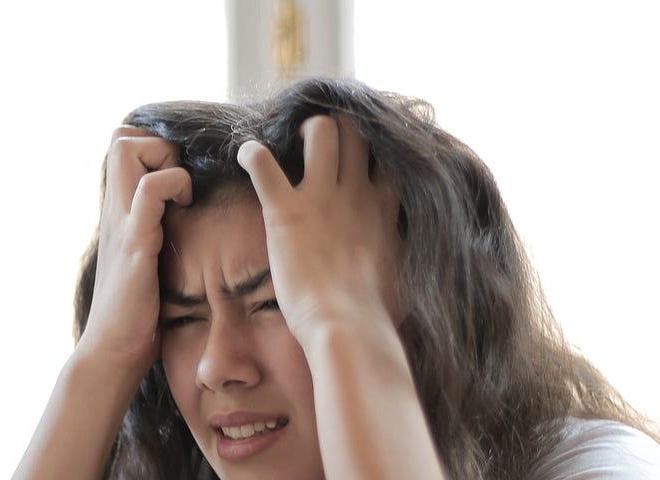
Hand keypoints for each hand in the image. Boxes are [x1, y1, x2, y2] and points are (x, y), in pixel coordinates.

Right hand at [75, 126, 193, 376]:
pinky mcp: (135, 243)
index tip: (178, 178)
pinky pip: (148, 191)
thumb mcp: (144, 261)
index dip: (153, 147)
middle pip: (121, 136)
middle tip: (180, 181)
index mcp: (118, 212)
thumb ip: (153, 235)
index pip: (122, 145)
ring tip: (182, 194)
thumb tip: (181, 224)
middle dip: (158, 144)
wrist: (112, 352)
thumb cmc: (135, 314)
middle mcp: (115, 210)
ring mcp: (122, 223)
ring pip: (127, 150)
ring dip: (164, 159)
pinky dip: (173, 185)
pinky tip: (184, 209)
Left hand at [237, 115, 400, 339]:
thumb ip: (402, 256)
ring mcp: (320, 198)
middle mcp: (355, 193)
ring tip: (289, 142)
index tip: (363, 153)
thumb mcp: (405, 277)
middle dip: (339, 127)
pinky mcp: (285, 211)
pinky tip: (246, 155)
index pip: (389, 156)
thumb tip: (412, 267)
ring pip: (321, 130)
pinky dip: (251, 154)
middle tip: (320, 142)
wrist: (348, 327)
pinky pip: (263, 163)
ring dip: (303, 130)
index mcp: (383, 208)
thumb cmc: (376, 315)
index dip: (376, 147)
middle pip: (355, 131)